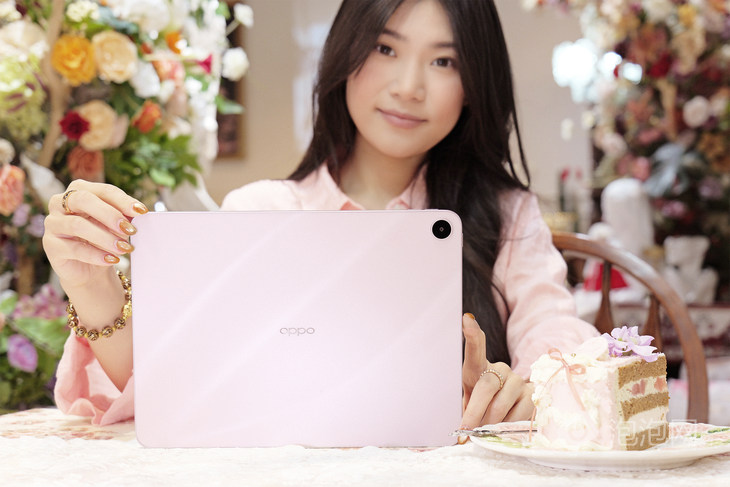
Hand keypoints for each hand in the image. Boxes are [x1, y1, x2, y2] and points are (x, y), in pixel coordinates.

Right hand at [43, 180, 147, 287]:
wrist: (89, 269)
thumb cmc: (103, 240)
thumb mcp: (115, 226)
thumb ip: (124, 216)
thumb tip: (138, 212)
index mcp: (79, 191)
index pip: (102, 190)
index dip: (123, 200)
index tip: (142, 211)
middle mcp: (60, 202)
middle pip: (84, 199)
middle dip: (110, 214)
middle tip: (130, 229)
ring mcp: (52, 223)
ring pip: (78, 225)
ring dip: (105, 237)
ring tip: (125, 248)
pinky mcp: (50, 245)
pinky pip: (74, 248)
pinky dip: (96, 255)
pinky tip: (112, 259)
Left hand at [460, 313, 534, 429]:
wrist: (508, 409)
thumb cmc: (482, 404)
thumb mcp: (469, 402)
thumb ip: (467, 409)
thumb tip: (463, 431)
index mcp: (478, 367)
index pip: (475, 349)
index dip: (472, 334)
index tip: (467, 319)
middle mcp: (499, 368)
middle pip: (487, 385)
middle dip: (475, 411)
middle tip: (467, 430)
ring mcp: (517, 379)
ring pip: (501, 404)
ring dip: (490, 423)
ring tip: (484, 432)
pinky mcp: (532, 393)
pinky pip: (518, 414)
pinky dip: (507, 426)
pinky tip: (503, 428)